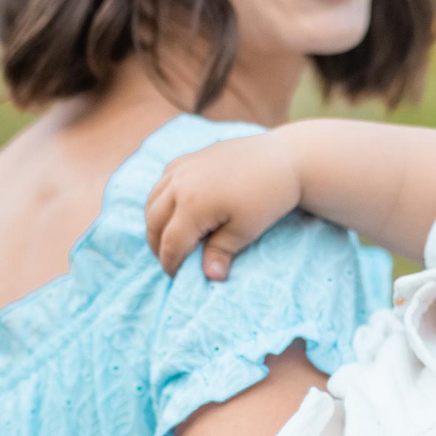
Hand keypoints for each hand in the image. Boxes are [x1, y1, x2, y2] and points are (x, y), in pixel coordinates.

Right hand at [144, 132, 304, 280]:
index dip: (171, 263)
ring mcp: (181, 167)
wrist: (283, 158)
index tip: (175, 277)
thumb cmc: (268, 196)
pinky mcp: (188, 158)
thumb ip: (222, 252)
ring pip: (152, 201)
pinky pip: (162, 182)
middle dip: (158, 246)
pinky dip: (161, 200)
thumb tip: (211, 277)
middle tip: (170, 261)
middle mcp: (179, 183)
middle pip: (154, 222)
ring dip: (156, 223)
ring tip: (170, 240)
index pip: (171, 243)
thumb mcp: (246, 229)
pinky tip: (176, 211)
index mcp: (192, 204)